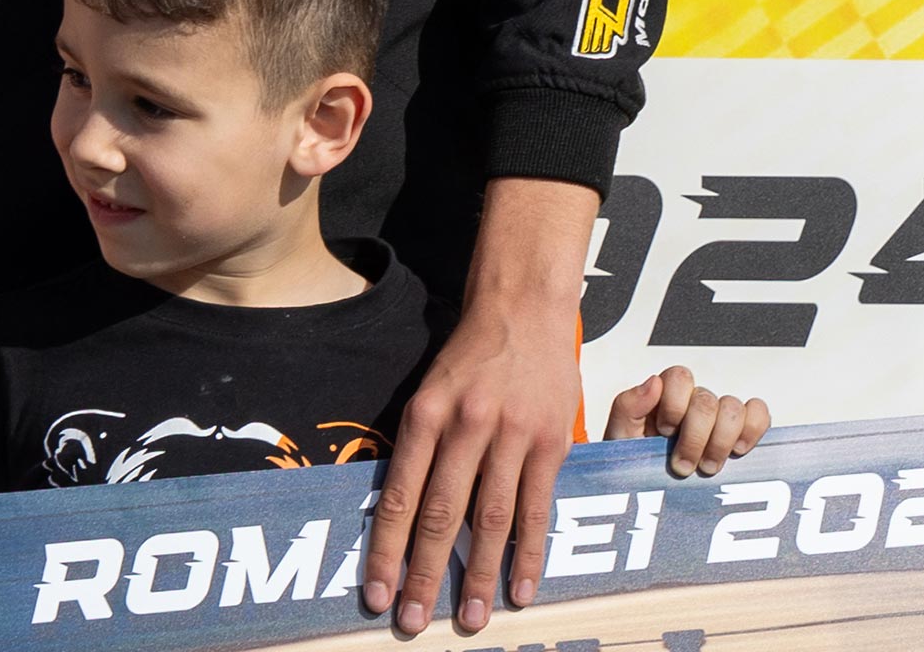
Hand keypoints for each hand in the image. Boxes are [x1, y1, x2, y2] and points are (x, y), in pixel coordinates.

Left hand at [363, 176, 594, 636]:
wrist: (525, 304)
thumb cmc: (472, 352)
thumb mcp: (430, 388)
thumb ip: (419, 445)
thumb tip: (399, 511)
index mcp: (426, 413)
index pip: (398, 493)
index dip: (384, 548)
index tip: (374, 593)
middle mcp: (465, 426)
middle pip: (440, 514)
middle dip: (423, 574)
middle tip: (410, 621)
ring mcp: (510, 435)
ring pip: (490, 519)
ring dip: (477, 576)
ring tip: (468, 620)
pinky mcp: (549, 443)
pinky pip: (536, 508)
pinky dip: (529, 554)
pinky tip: (522, 589)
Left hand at [606, 368, 769, 475]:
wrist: (652, 502)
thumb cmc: (636, 465)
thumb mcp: (620, 438)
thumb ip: (628, 406)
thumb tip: (653, 382)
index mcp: (665, 396)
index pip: (680, 377)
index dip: (674, 405)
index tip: (664, 433)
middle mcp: (694, 402)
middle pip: (707, 401)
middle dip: (696, 438)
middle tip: (683, 466)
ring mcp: (719, 418)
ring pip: (734, 408)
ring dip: (721, 442)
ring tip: (708, 468)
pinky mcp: (742, 433)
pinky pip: (759, 414)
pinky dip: (753, 429)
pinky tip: (737, 452)